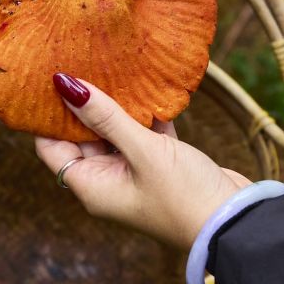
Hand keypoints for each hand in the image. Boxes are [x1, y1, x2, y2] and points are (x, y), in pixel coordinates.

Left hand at [34, 73, 251, 250]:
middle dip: (82, 102)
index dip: (47, 116)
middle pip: (82, 136)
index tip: (49, 78)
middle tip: (80, 60)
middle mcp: (107, 181)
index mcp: (91, 186)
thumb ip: (105, 116)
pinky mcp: (161, 164)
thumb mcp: (142, 151)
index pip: (51, 147)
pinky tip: (148, 83)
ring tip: (108, 62)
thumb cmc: (184, 195)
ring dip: (115, 104)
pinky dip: (145, 112)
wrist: (236, 223)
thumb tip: (65, 85)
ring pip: (114, 131)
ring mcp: (134, 173)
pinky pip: (144, 133)